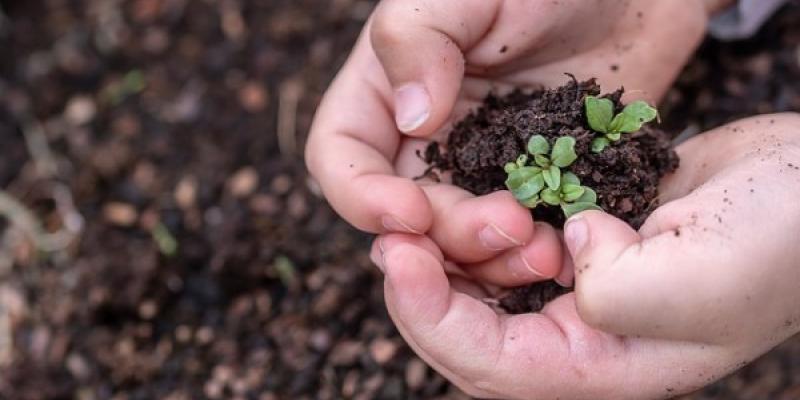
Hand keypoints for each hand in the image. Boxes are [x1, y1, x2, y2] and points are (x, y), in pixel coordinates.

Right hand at [306, 0, 712, 286]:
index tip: (411, 212)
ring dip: (493, 260)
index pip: (341, 156)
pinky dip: (535, 255)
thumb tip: (412, 120)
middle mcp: (426, 141)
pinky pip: (520, 240)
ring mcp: (481, 170)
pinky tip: (569, 248)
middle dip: (448, 234)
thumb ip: (419, 37)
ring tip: (547, 249)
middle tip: (509, 225)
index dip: (361, 196)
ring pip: (461, 243)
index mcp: (387, 92)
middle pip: (407, 216)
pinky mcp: (534, 189)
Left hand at [371, 114, 799, 398]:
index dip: (432, 317)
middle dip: (423, 290)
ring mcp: (579, 291)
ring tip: (418, 217)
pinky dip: (481, 229)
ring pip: (484, 291)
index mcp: (605, 368)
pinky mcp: (581, 246)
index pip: (492, 366)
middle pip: (472, 335)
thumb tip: (566, 252)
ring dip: (448, 257)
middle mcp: (583, 339)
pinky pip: (510, 249)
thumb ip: (616, 290)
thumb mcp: (700, 280)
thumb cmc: (777, 243)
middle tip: (389, 236)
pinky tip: (466, 202)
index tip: (398, 258)